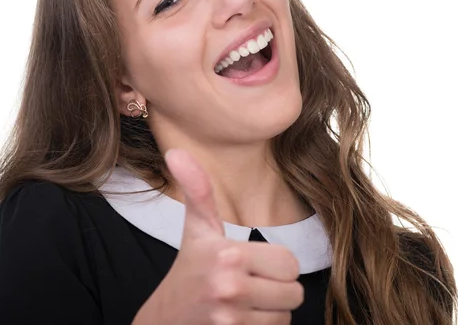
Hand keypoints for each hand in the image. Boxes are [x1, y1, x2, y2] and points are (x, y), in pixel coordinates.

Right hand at [132, 149, 303, 324]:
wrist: (164, 321)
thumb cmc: (188, 270)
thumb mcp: (196, 229)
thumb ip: (197, 189)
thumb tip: (176, 150)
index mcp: (228, 255)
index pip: (290, 263)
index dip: (275, 265)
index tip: (251, 264)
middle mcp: (231, 288)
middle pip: (293, 292)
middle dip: (275, 290)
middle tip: (247, 286)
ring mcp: (232, 321)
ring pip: (285, 317)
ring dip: (269, 312)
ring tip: (241, 304)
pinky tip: (239, 322)